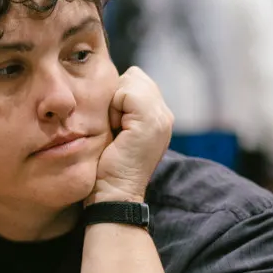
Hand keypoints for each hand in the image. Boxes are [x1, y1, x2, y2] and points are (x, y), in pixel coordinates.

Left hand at [88, 67, 172, 204]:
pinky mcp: (151, 121)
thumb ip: (122, 107)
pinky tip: (115, 130)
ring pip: (132, 81)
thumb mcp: (117, 131)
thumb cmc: (106, 168)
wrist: (113, 195)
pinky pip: (127, 92)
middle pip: (135, 77)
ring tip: (115, 130)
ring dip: (115, 102)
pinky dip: (114, 108)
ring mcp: (161, 117)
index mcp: (159, 117)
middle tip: (114, 128)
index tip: (114, 127)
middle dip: (117, 96)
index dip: (118, 97)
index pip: (137, 80)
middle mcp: (165, 115)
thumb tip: (112, 86)